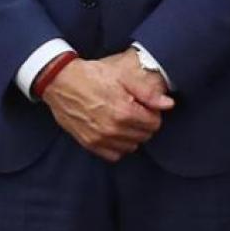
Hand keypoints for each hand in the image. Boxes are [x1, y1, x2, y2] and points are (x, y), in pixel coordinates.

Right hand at [41, 53, 174, 161]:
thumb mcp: (122, 77)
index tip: (144, 106)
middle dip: (143, 124)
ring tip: (123, 119)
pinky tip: (114, 131)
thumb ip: (147, 93)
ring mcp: (101, 138)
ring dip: (132, 135)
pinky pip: (114, 155)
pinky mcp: (90, 143)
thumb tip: (168, 105)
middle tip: (134, 110)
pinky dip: (118, 145)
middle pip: (144, 136)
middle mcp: (114, 129)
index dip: (152, 113)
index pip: (154, 123)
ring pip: (131, 147)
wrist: (61, 82)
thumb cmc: (92, 75)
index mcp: (124, 111)